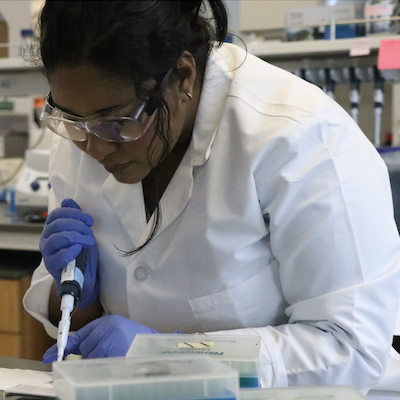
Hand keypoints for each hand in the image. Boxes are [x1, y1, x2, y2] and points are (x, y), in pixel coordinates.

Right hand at [40, 198, 98, 307]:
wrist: (85, 277)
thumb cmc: (82, 253)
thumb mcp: (81, 232)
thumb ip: (75, 217)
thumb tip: (68, 201)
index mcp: (52, 228)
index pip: (57, 214)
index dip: (74, 213)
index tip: (89, 220)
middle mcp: (46, 238)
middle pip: (57, 224)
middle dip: (78, 225)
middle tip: (90, 232)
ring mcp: (47, 253)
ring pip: (57, 238)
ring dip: (76, 237)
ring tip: (89, 241)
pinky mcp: (52, 266)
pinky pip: (58, 257)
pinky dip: (70, 251)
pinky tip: (79, 249)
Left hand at [43, 315, 157, 362]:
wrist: (160, 349)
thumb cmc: (139, 343)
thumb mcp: (118, 334)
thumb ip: (98, 338)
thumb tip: (69, 351)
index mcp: (109, 321)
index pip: (81, 333)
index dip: (64, 346)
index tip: (49, 356)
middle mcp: (107, 328)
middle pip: (85, 347)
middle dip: (90, 357)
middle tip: (108, 358)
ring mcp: (110, 341)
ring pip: (90, 358)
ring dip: (97, 364)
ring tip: (116, 361)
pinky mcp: (113, 354)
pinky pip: (97, 366)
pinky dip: (101, 370)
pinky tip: (115, 365)